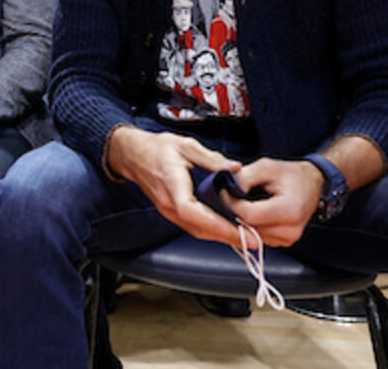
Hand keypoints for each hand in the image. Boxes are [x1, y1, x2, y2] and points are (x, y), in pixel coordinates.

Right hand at [107, 126, 243, 245]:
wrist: (133, 154)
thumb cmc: (156, 148)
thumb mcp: (185, 145)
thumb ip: (212, 158)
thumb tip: (236, 168)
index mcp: (172, 185)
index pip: (192, 211)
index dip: (216, 223)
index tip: (238, 229)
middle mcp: (169, 204)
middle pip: (199, 228)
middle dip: (228, 236)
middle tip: (254, 241)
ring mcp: (169, 211)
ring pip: (197, 230)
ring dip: (222, 236)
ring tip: (247, 238)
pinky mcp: (172, 212)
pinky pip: (193, 226)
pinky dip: (212, 231)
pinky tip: (227, 230)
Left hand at [227, 158, 324, 246]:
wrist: (311, 183)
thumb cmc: (290, 174)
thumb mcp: (265, 167)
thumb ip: (243, 178)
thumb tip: (225, 191)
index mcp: (289, 210)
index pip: (248, 215)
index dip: (231, 203)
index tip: (224, 192)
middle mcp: (291, 230)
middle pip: (248, 227)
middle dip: (234, 212)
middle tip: (229, 197)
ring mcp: (288, 238)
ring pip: (250, 235)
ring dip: (241, 220)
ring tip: (242, 202)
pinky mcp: (284, 241)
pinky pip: (258, 237)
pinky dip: (250, 225)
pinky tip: (252, 211)